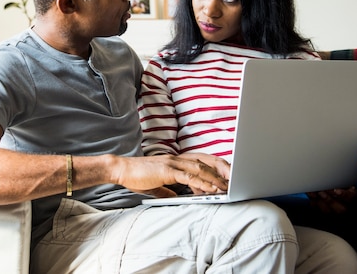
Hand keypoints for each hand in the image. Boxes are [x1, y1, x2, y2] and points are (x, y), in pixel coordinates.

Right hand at [110, 154, 228, 197]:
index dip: (216, 167)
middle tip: (235, 180)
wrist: (121, 170)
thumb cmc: (137, 177)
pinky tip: (211, 189)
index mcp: (176, 161)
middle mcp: (177, 159)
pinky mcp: (167, 170)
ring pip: (200, 168)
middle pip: (206, 161)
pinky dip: (202, 183)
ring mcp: (173, 163)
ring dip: (215, 178)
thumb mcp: (156, 185)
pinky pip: (189, 177)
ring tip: (227, 187)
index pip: (202, 161)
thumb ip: (167, 190)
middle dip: (222, 170)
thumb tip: (175, 198)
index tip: (227, 177)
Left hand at [306, 159, 356, 213]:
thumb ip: (355, 170)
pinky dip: (313, 200)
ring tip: (315, 192)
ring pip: (327, 209)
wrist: (330, 187)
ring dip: (321, 201)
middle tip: (323, 191)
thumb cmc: (341, 181)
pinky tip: (310, 192)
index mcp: (351, 196)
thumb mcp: (348, 176)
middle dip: (330, 200)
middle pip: (340, 208)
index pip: (350, 197)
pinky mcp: (321, 208)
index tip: (336, 190)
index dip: (343, 195)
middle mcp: (343, 205)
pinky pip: (316, 207)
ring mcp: (332, 209)